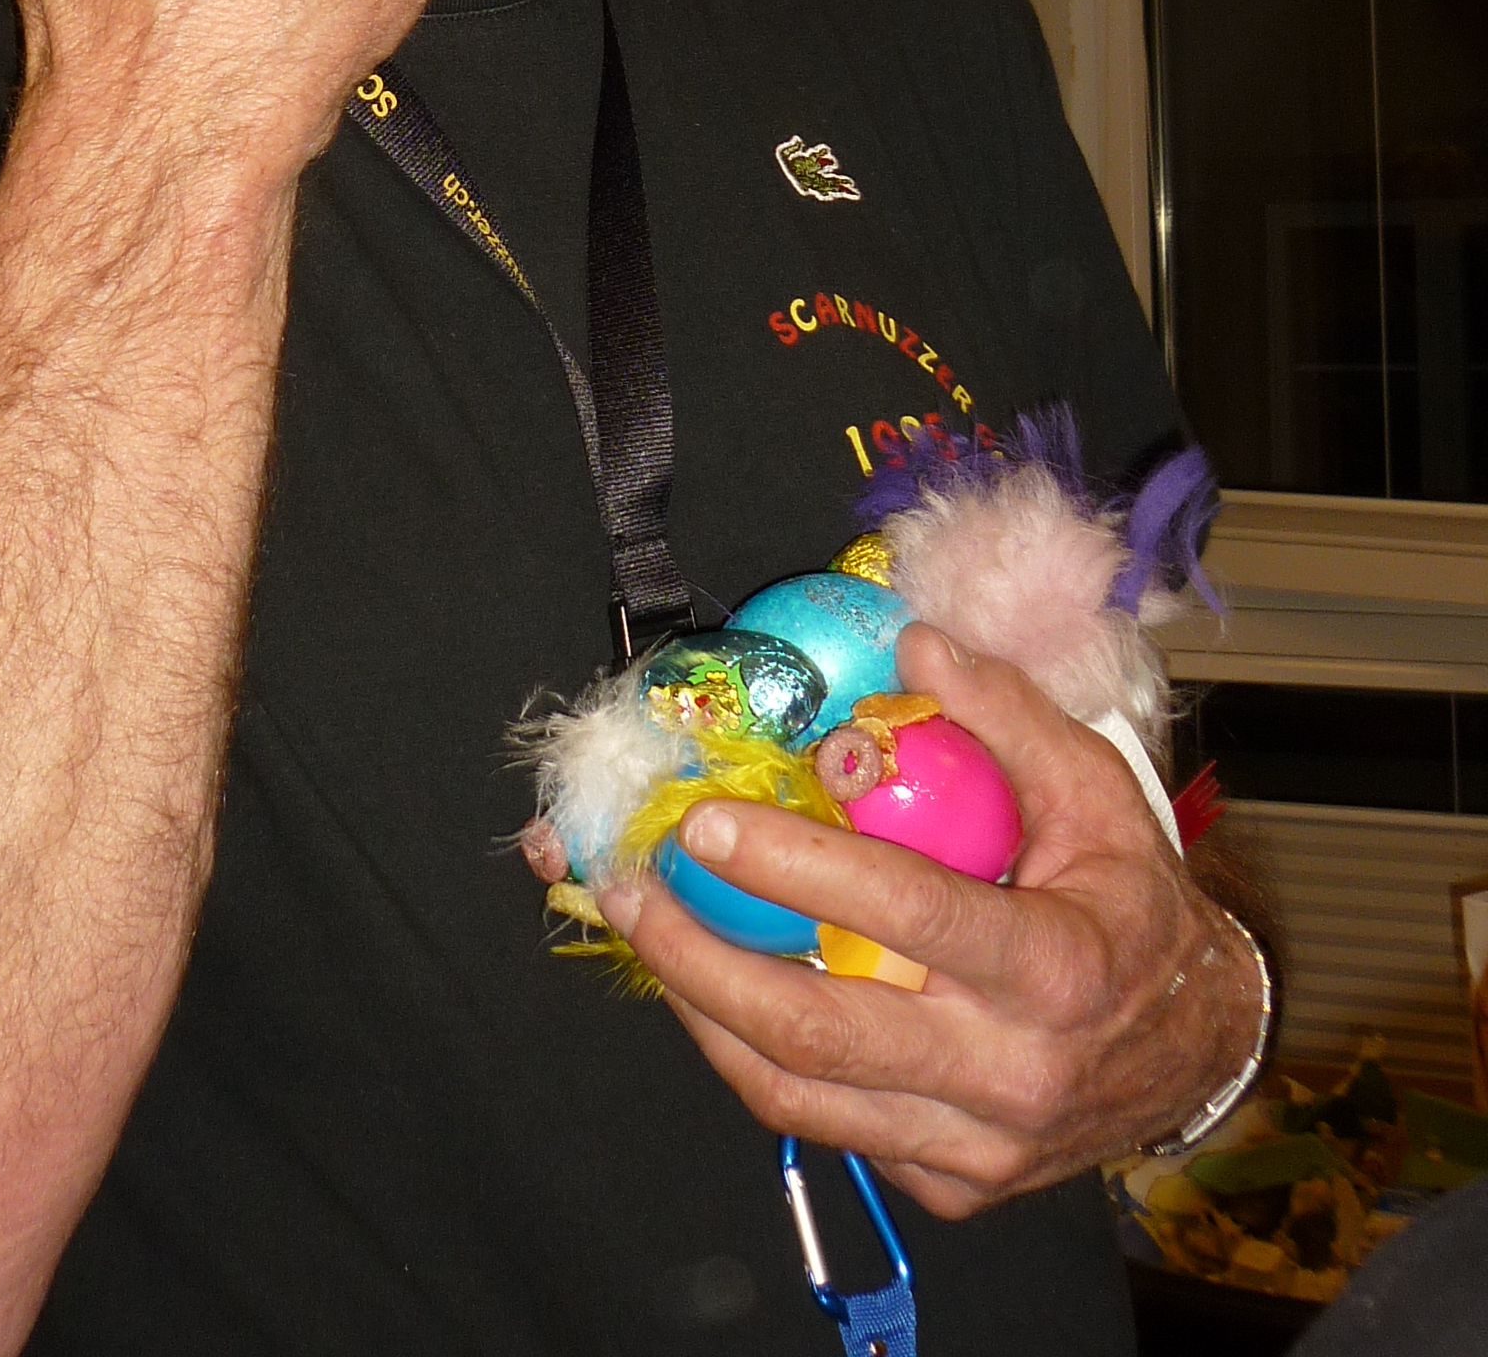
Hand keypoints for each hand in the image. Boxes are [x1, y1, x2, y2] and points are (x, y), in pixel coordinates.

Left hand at [595, 626, 1262, 1217]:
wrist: (1199, 1047)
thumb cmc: (1136, 904)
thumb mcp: (1099, 791)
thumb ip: (1007, 715)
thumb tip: (914, 648)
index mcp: (1054, 968)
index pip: (905, 913)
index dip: (794, 866)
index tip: (705, 823)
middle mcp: (1009, 1074)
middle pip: (819, 1034)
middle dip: (700, 961)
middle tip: (632, 887)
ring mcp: (975, 1146)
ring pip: (800, 1100)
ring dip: (702, 1014)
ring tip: (647, 932)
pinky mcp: (950, 1182)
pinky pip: (827, 1128)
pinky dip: (757, 1061)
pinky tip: (717, 992)